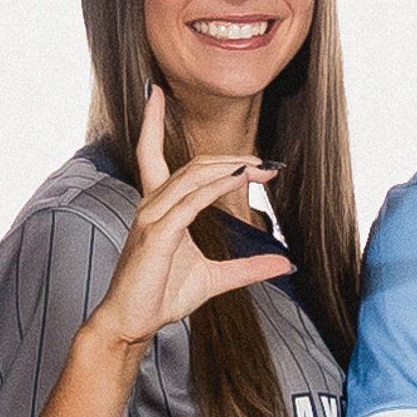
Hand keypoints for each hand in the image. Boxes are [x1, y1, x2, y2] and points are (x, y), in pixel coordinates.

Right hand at [81, 87, 291, 358]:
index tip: (157, 92)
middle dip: (231, 159)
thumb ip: (249, 268)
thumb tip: (284, 264)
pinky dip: (217, 186)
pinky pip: (191, 201)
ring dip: (231, 168)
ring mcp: (152, 216)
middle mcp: (152, 204)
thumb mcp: (216, 280)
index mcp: (158, 207)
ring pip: (193, 177)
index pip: (150, 153)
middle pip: (193, 165)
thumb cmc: (162, 298)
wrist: (131, 323)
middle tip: (268, 162)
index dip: (151, 120)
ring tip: (263, 167)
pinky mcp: (157, 233)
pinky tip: (239, 178)